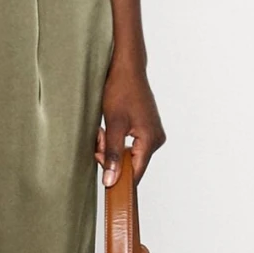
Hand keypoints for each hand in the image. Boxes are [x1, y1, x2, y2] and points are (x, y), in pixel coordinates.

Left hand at [95, 58, 165, 185]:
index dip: (119, 179)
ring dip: (111, 148)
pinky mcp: (146, 129)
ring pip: (127, 154)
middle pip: (130, 163)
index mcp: (151, 140)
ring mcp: (152, 134)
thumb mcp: (113, 125)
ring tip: (102, 132)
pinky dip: (116, 141)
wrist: (126, 68)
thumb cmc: (121, 90)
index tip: (104, 184)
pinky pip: (129, 144)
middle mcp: (156, 139)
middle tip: (97, 142)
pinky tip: (107, 129)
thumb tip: (111, 180)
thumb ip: (112, 154)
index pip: (136, 172)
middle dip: (110, 157)